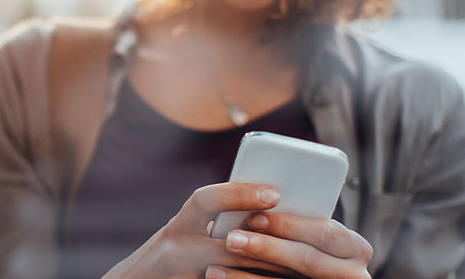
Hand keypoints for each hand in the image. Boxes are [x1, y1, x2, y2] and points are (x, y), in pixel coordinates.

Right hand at [103, 183, 300, 278]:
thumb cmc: (165, 261)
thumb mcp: (180, 236)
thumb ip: (209, 225)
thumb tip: (260, 211)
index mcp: (176, 228)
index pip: (204, 201)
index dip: (239, 194)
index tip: (273, 193)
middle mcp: (174, 251)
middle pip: (229, 245)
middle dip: (267, 242)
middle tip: (299, 240)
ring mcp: (180, 276)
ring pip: (232, 274)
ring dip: (267, 270)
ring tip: (297, 267)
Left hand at [206, 212, 373, 278]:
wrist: (309, 274)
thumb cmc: (305, 248)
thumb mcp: (310, 236)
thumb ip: (297, 224)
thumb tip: (256, 204)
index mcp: (355, 248)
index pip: (325, 232)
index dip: (290, 224)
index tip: (255, 216)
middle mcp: (352, 274)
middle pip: (307, 259)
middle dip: (267, 248)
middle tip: (231, 239)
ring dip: (246, 275)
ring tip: (213, 266)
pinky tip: (218, 277)